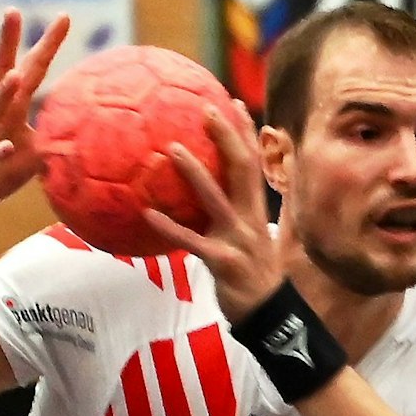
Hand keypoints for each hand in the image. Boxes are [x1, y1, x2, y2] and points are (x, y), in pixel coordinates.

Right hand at [0, 10, 70, 225]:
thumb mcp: (33, 152)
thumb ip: (56, 135)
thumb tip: (94, 128)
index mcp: (7, 108)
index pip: (29, 70)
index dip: (46, 45)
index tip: (64, 16)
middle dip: (6, 43)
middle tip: (12, 11)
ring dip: (2, 94)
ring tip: (15, 76)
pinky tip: (7, 147)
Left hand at [142, 99, 284, 322]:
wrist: (268, 313)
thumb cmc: (254, 273)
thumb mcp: (254, 236)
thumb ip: (241, 213)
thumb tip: (224, 194)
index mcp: (257, 209)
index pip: (254, 162)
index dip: (246, 131)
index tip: (233, 102)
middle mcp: (251, 218)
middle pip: (241, 168)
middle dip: (227, 137)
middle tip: (206, 109)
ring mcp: (238, 239)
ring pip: (216, 198)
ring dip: (195, 172)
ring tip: (172, 148)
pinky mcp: (222, 262)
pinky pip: (192, 241)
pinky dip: (170, 227)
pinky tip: (147, 213)